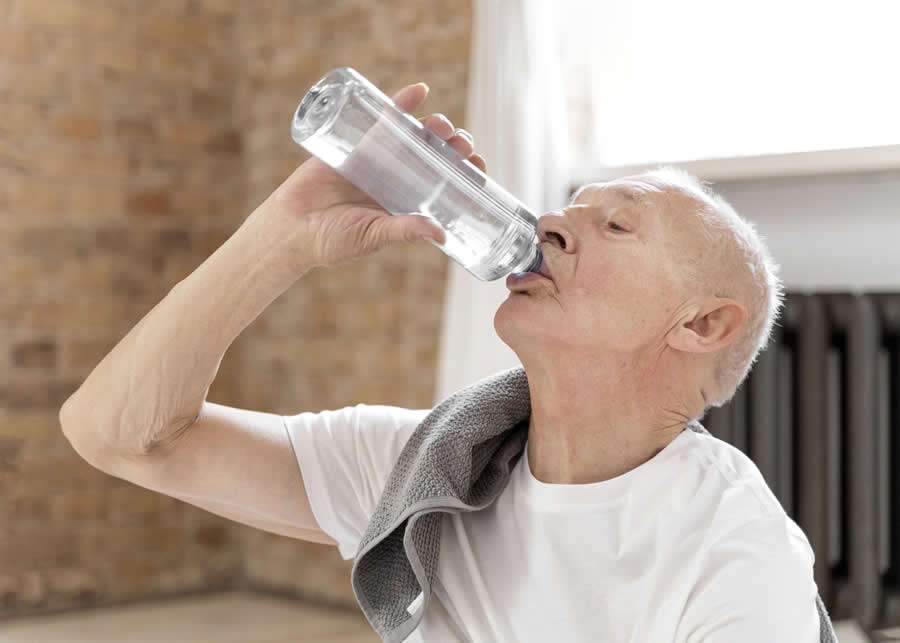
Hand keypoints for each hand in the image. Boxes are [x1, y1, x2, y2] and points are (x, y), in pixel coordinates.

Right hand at [268, 82, 486, 269]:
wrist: (291, 228)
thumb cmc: (333, 241)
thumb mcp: (374, 236)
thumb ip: (404, 231)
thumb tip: (440, 234)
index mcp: (408, 203)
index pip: (446, 184)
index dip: (466, 173)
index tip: (480, 167)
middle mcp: (398, 179)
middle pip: (435, 156)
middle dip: (454, 147)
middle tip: (464, 145)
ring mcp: (380, 159)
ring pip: (415, 135)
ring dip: (434, 125)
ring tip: (444, 125)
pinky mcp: (358, 142)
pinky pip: (384, 118)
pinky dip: (402, 102)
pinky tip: (420, 90)